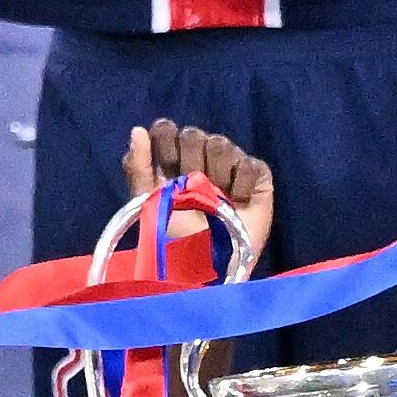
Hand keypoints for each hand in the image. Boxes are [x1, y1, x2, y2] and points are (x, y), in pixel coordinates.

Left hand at [124, 119, 274, 272]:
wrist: (208, 266)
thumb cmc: (174, 241)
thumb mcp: (147, 204)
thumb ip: (138, 166)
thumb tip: (138, 130)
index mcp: (173, 165)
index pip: (167, 132)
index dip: (165, 138)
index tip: (166, 159)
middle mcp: (202, 163)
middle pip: (194, 135)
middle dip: (190, 159)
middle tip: (191, 187)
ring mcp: (231, 171)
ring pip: (222, 145)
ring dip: (216, 172)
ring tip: (217, 200)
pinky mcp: (259, 182)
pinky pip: (250, 165)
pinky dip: (243, 184)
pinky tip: (238, 203)